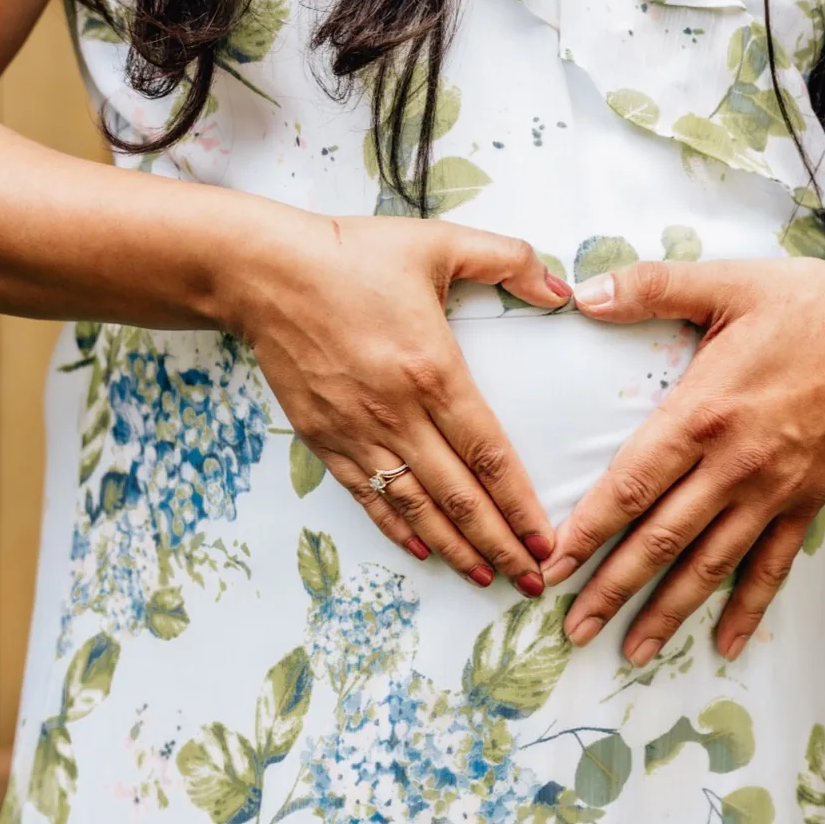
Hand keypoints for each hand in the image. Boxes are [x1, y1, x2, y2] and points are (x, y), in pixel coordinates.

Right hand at [229, 212, 570, 589]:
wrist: (263, 272)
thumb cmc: (351, 255)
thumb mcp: (440, 243)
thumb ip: (509, 260)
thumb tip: (561, 290)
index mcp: (433, 371)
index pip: (488, 455)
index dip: (520, 504)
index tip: (547, 540)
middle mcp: (396, 413)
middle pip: (458, 496)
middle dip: (499, 544)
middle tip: (533, 580)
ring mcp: (357, 431)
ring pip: (415, 507)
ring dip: (455, 549)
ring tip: (489, 578)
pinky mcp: (324, 438)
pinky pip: (367, 496)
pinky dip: (398, 529)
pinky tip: (425, 552)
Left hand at [541, 257, 824, 657]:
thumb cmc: (814, 309)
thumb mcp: (728, 284)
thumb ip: (652, 287)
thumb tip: (585, 293)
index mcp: (702, 415)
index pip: (632, 485)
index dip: (589, 529)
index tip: (554, 564)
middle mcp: (732, 466)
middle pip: (661, 541)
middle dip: (612, 589)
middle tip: (572, 628)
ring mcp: (771, 493)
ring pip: (709, 567)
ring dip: (668, 613)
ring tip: (633, 653)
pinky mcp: (806, 504)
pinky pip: (771, 568)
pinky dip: (747, 610)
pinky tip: (726, 645)